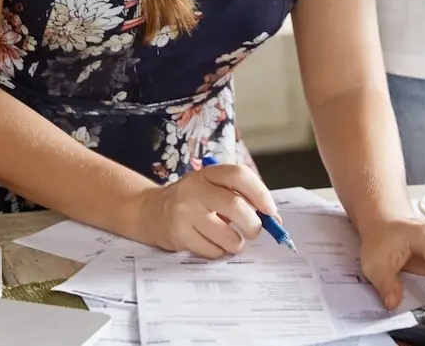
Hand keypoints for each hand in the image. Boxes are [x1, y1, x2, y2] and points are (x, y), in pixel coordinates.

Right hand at [134, 162, 277, 258]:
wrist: (150, 211)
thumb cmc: (192, 201)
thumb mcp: (211, 188)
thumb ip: (239, 197)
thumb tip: (273, 219)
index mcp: (207, 173)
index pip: (239, 175)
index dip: (260, 194)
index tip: (270, 212)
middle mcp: (194, 188)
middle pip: (235, 206)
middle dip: (253, 224)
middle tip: (254, 231)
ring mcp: (184, 211)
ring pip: (226, 234)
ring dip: (236, 243)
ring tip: (232, 241)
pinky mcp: (178, 234)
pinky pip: (211, 250)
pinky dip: (219, 252)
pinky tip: (212, 244)